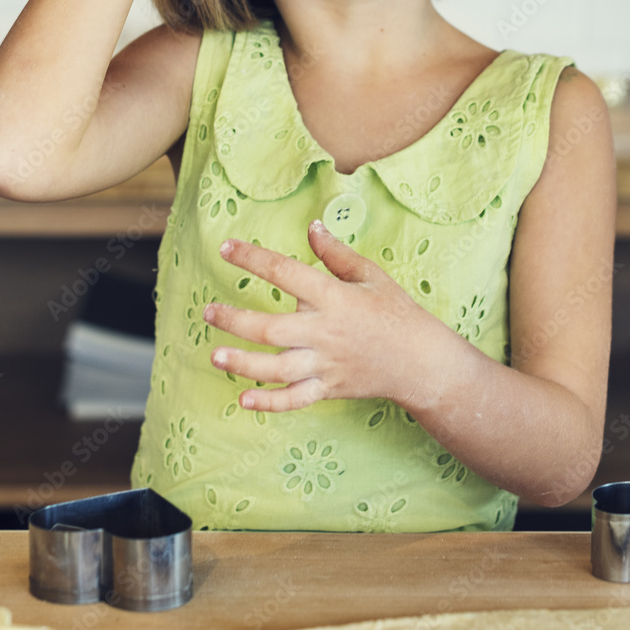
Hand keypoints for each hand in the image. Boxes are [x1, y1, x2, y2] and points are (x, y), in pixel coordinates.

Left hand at [202, 219, 446, 411]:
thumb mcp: (370, 274)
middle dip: (235, 321)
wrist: (421, 361)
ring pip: (277, 367)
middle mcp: (325, 332)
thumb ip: (336, 252)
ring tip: (215, 356)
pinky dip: (270, 403)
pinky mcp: (328, 388)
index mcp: (333, 297)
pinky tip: (244, 400)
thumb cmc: (396, 312)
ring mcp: (325, 364)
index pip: (285, 273)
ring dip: (243, 363)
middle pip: (271, 328)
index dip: (252, 258)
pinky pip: (295, 399)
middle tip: (208, 313)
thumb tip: (312, 226)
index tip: (226, 248)